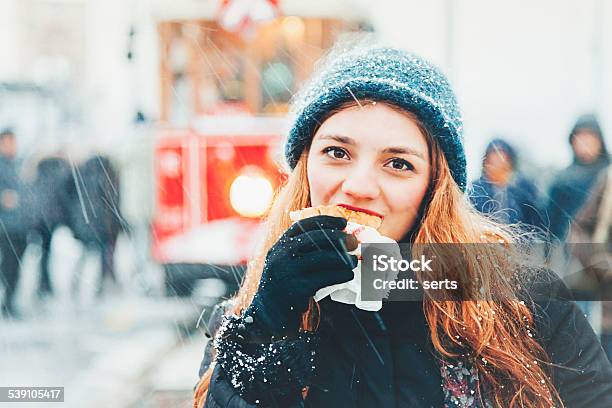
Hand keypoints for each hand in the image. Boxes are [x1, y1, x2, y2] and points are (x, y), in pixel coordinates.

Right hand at [244, 215, 357, 336]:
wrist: (264, 318)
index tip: (343, 222)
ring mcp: (287, 271)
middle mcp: (281, 254)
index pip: (303, 225)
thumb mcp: (285, 266)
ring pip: (322, 257)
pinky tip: (348, 275)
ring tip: (354, 261)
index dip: (325, 221)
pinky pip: (324, 277)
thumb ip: (302, 253)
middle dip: (338, 237)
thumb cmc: (282, 289)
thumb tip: (337, 241)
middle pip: (315, 237)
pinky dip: (340, 275)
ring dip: (342, 257)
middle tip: (354, 241)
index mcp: (279, 246)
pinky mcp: (296, 288)